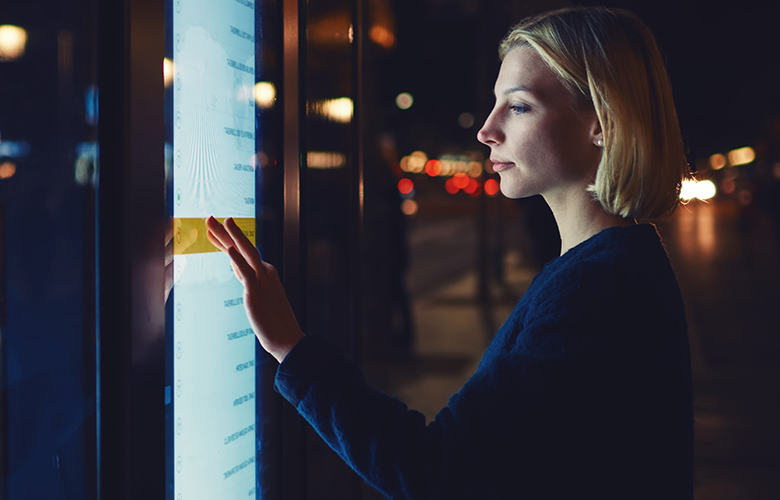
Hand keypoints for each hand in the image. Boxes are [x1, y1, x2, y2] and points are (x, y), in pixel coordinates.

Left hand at [206, 216, 303, 361]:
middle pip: (244, 247)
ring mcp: (262, 281)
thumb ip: (248, 279)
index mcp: (266, 273)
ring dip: (232, 236)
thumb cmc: (274, 322)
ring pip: (246, 253)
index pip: (243, 252)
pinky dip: (238, 259)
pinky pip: (246, 272)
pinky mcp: (257, 292)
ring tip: (220, 222)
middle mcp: (265, 272)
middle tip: (210, 217)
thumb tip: (236, 267)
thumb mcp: (258, 295)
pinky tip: (229, 248)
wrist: (287, 338)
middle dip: (226, 231)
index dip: (226, 240)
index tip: (213, 231)